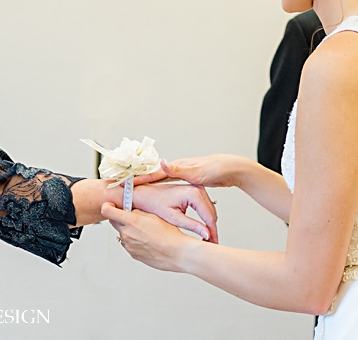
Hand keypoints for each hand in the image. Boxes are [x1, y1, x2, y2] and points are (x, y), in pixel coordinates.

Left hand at [101, 202, 200, 272]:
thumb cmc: (170, 234)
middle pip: (114, 222)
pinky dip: (134, 241)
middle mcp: (126, 234)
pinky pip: (129, 244)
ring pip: (122, 234)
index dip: (107, 207)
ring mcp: (129, 246)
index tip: (110, 205)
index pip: (107, 211)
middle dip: (120, 218)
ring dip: (129, 231)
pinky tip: (148, 240)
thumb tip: (130, 211)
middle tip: (133, 217)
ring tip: (146, 232)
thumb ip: (138, 212)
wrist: (177, 253)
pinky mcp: (133, 255)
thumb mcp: (154, 216)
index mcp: (131, 221)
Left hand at [130, 182, 218, 243]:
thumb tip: (206, 234)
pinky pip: (205, 206)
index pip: (209, 216)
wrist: (145, 194)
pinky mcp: (195, 190)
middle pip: (211, 213)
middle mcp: (197, 188)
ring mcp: (197, 187)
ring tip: (208, 239)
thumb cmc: (154, 203)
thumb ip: (192, 225)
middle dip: (212, 229)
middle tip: (211, 244)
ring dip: (210, 224)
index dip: (212, 232)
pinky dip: (205, 217)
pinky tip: (204, 228)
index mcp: (192, 193)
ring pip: (210, 210)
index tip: (213, 243)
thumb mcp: (173, 218)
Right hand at [133, 154, 253, 188]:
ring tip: (139, 192)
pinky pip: (173, 186)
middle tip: (126, 188)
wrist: (232, 168)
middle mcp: (179, 169)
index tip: (126, 184)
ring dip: (152, 185)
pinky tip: (163, 195)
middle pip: (155, 177)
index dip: (140, 179)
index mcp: (177, 167)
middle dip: (141, 182)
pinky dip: (165, 189)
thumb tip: (161, 162)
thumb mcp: (195, 172)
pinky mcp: (190, 180)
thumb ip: (177, 169)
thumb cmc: (216, 169)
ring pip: (164, 181)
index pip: (154, 174)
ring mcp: (184, 174)